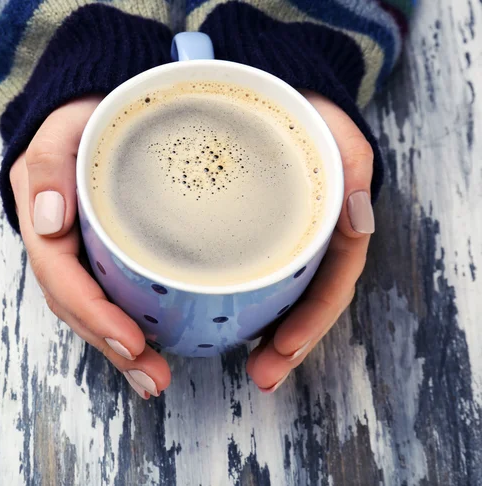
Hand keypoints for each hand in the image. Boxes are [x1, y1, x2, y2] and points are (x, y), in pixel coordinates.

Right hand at [9, 96, 170, 398]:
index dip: (94, 313)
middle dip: (113, 345)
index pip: (62, 277)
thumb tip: (49, 223)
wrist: (97, 110)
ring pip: (92, 309)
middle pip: (77, 306)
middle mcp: (59, 244)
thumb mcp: (61, 129)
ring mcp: (80, 252)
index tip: (132, 340)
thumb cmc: (82, 117)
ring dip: (121, 348)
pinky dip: (127, 325)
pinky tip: (151, 348)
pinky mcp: (102, 253)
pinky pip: (110, 294)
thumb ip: (48, 166)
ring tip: (154, 378)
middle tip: (153, 377)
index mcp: (43, 220)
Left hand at [246, 91, 374, 392]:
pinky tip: (230, 324)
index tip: (282, 352)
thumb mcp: (337, 131)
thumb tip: (360, 220)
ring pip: (282, 298)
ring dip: (269, 336)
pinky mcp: (254, 235)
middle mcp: (310, 239)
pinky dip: (247, 305)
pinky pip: (256, 276)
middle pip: (306, 304)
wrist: (272, 91)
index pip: (329, 287)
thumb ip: (354, 166)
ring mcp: (284, 240)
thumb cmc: (308, 112)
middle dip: (289, 345)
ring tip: (250, 368)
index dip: (310, 324)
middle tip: (262, 376)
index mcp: (333, 225)